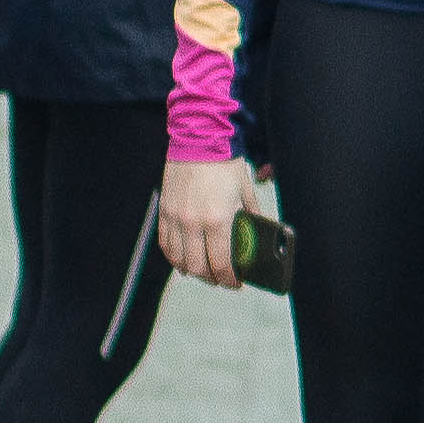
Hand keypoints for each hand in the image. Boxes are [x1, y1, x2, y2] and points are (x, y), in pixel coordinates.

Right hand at [158, 157, 260, 291]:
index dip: (229, 279)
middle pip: (199, 267)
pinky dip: (174, 257)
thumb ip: (251, 215)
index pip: (221, 263)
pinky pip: (165, 243)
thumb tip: (259, 232)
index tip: (236, 283)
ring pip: (179, 259)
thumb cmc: (224, 163)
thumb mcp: (245, 191)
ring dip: (192, 271)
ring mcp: (176, 218)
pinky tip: (183, 260)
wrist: (197, 139)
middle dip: (212, 279)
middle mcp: (194, 223)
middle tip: (222, 280)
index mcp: (218, 219)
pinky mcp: (164, 211)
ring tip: (204, 273)